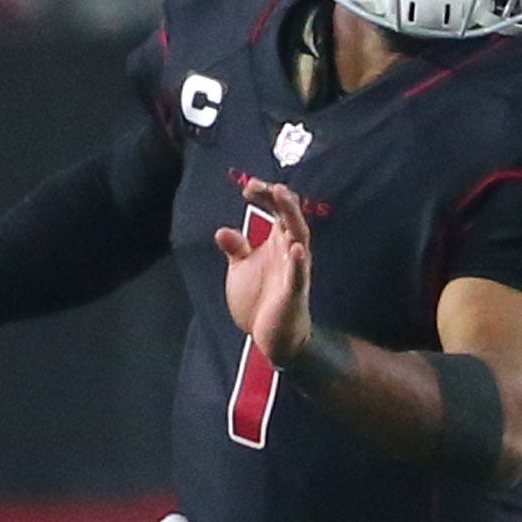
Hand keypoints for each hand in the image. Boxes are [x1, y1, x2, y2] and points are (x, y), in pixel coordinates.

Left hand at [218, 176, 313, 368]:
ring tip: (283, 196)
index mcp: (276, 243)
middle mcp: (289, 251)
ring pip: (299, 237)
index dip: (264, 196)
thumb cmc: (259, 300)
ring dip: (292, 216)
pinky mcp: (294, 291)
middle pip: (289, 217)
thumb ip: (236, 249)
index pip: (275, 211)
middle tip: (266, 185)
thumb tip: (223, 231)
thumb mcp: (240, 270)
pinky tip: (296, 248)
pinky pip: (299, 274)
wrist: (271, 336)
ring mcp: (294, 269)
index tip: (248, 187)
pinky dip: (298, 262)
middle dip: (279, 199)